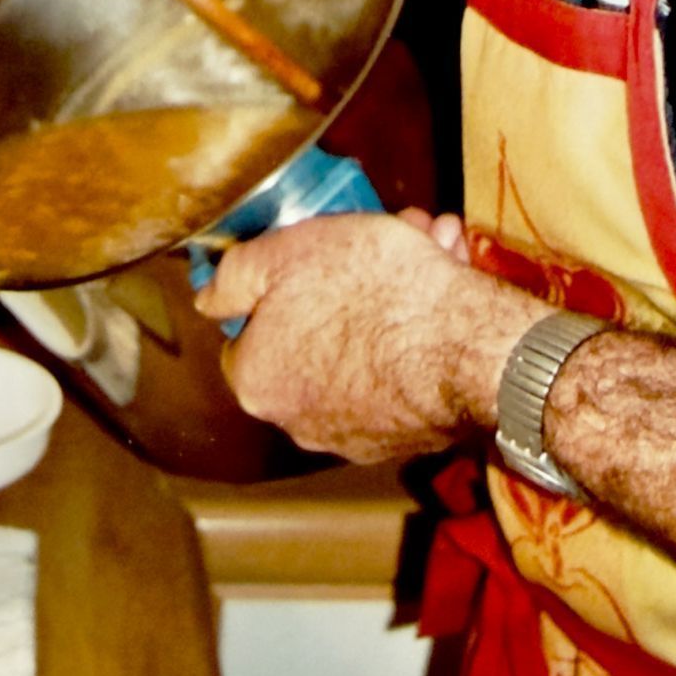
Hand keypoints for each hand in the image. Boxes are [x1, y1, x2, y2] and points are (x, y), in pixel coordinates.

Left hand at [194, 209, 540, 463]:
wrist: (467, 348)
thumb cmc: (374, 294)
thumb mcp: (286, 253)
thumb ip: (235, 275)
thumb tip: (208, 295)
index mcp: (258, 382)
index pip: (243, 337)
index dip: (273, 290)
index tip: (303, 262)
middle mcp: (300, 422)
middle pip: (309, 338)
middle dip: (342, 283)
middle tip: (373, 240)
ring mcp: (358, 435)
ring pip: (362, 348)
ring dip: (387, 298)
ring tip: (424, 246)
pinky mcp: (410, 435)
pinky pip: (403, 371)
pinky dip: (417, 331)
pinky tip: (443, 285)